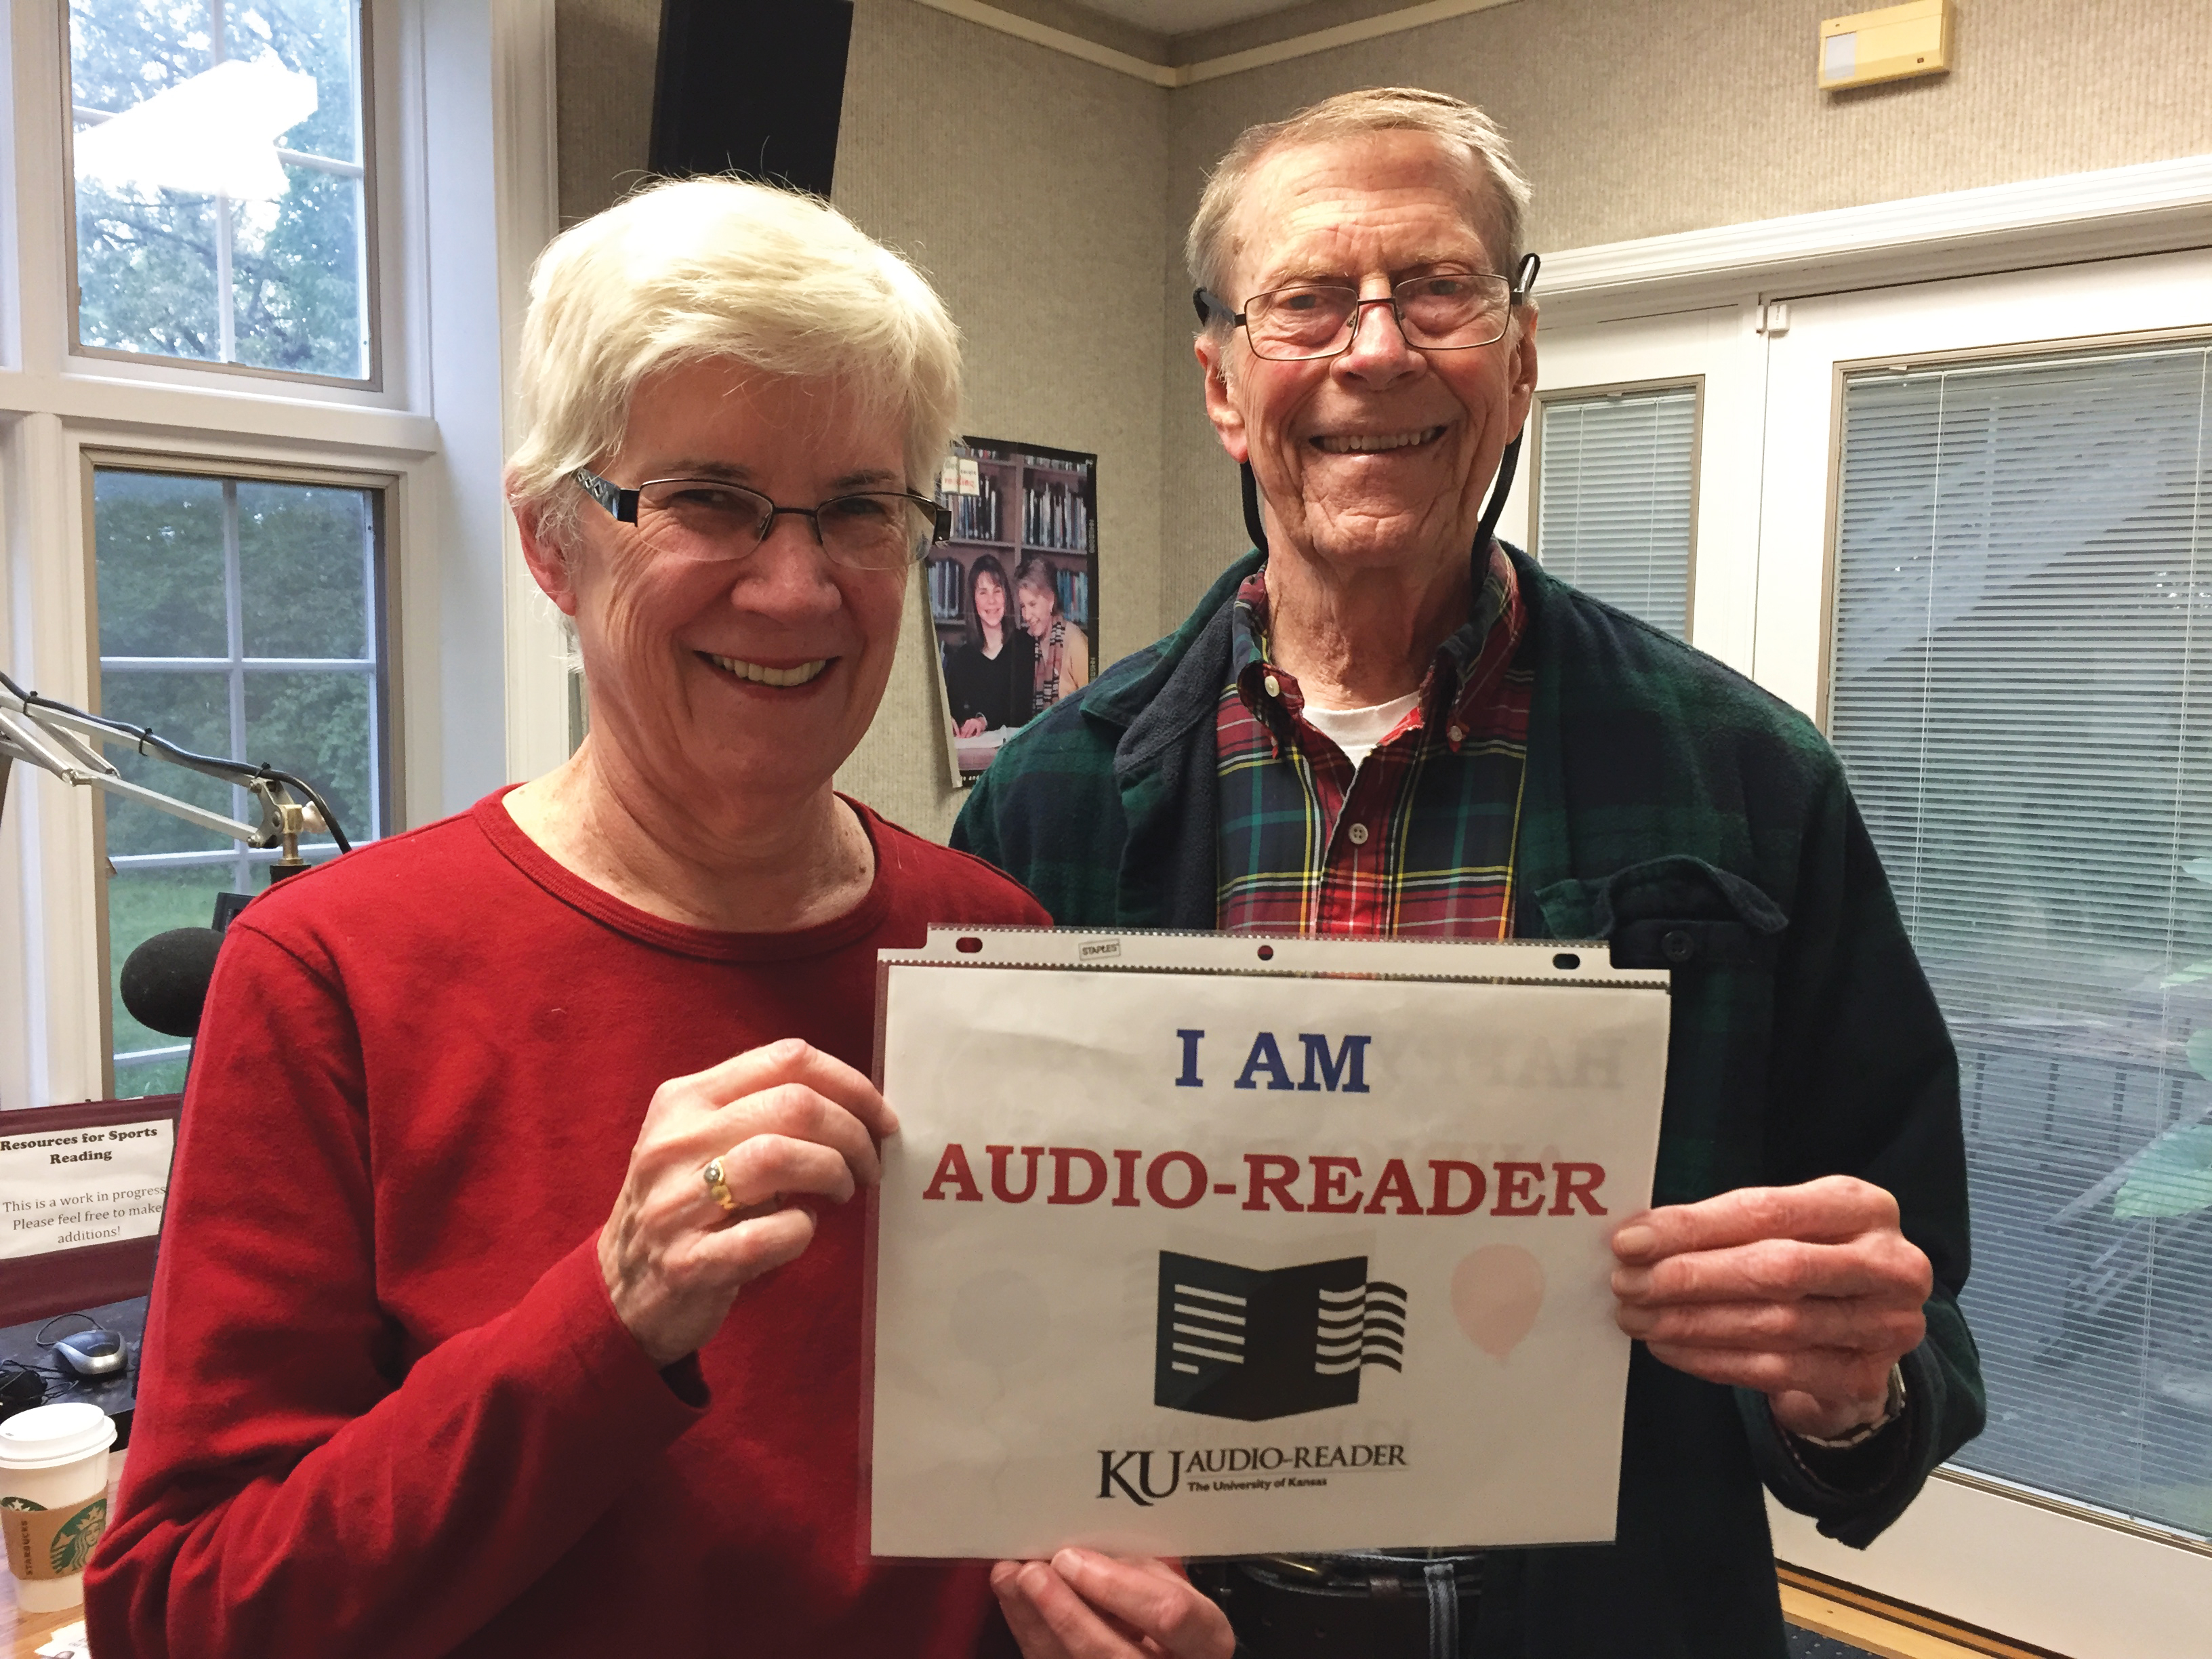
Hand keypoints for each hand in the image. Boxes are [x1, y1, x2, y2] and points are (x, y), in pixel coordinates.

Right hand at [598, 1038, 897, 1365]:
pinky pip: (767, 1233)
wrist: (618, 1292)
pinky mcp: (687, 1262)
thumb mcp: (704, 1140)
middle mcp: (674, 1141)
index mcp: (685, 1099)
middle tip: (869, 1165)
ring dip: (832, 1173)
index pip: (786, 1059)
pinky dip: (801, 1230)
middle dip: (853, 1133)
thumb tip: (857, 1108)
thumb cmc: (684, 1205)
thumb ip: (763, 1112)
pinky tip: (800, 1231)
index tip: (881, 1118)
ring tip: (841, 1192)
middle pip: (793, 1104)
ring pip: (779, 1157)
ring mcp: (674, 1202)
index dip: (851, 1084)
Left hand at [958, 716, 986, 736]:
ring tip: (967, 737)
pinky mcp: (979, 725)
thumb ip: (965, 728)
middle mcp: (971, 722)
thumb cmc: (975, 724)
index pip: (963, 728)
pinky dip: (977, 733)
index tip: (959, 737)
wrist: (982, 720)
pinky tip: (976, 736)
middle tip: (962, 738)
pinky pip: (978, 730)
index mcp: (967, 722)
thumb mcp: (970, 725)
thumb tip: (960, 734)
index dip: (961, 733)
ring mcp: (975, 723)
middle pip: (966, 729)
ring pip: (971, 730)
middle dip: (964, 734)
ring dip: (969, 734)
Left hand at [992, 1549, 1231, 1658]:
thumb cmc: (1166, 1611)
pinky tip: (1016, 1603)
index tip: (1073, 1558)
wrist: (1159, 1652)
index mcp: (1204, 1640)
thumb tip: (1078, 1551)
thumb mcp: (1169, 1585)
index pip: (1169, 1613)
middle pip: (1113, 1653)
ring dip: (1035, 1623)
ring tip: (1010, 1580)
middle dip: (1065, 1611)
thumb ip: (1136, 1571)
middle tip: (1032, 1572)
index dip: (1118, 1586)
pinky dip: (1031, 1634)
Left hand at [1610, 1175, 1930, 1438]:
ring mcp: (1886, 1326)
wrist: (1863, 1330)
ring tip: (1640, 1317)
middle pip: (1776, 1269)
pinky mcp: (1866, 1378)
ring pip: (1775, 1325)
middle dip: (1690, 1278)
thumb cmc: (1809, 1261)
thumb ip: (1722, 1227)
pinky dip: (1714, 1360)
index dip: (1692, 1228)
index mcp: (1861, 1206)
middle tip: (1628, 1285)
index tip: (1631, 1241)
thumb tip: (1638, 1239)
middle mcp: (1889, 1264)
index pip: (1765, 1212)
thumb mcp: (1782, 1227)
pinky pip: (1777, 1372)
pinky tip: (1672, 1348)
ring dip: (1693, 1324)